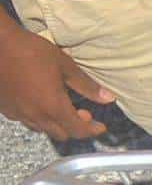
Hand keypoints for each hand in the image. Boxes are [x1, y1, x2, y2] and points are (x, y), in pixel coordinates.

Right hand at [0, 21, 114, 141]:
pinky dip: (38, 117)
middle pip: (61, 134)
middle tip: (82, 112)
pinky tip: (39, 103)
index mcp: (53, 107)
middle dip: (75, 127)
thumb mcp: (64, 65)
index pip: (78, 130)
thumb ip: (86, 85)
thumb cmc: (31, 50)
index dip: (92, 130)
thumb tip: (109, 98)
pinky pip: (25, 120)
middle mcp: (35, 116)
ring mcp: (17, 113)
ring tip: (61, 107)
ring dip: (56, 124)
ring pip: (42, 129)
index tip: (101, 126)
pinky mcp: (4, 108)